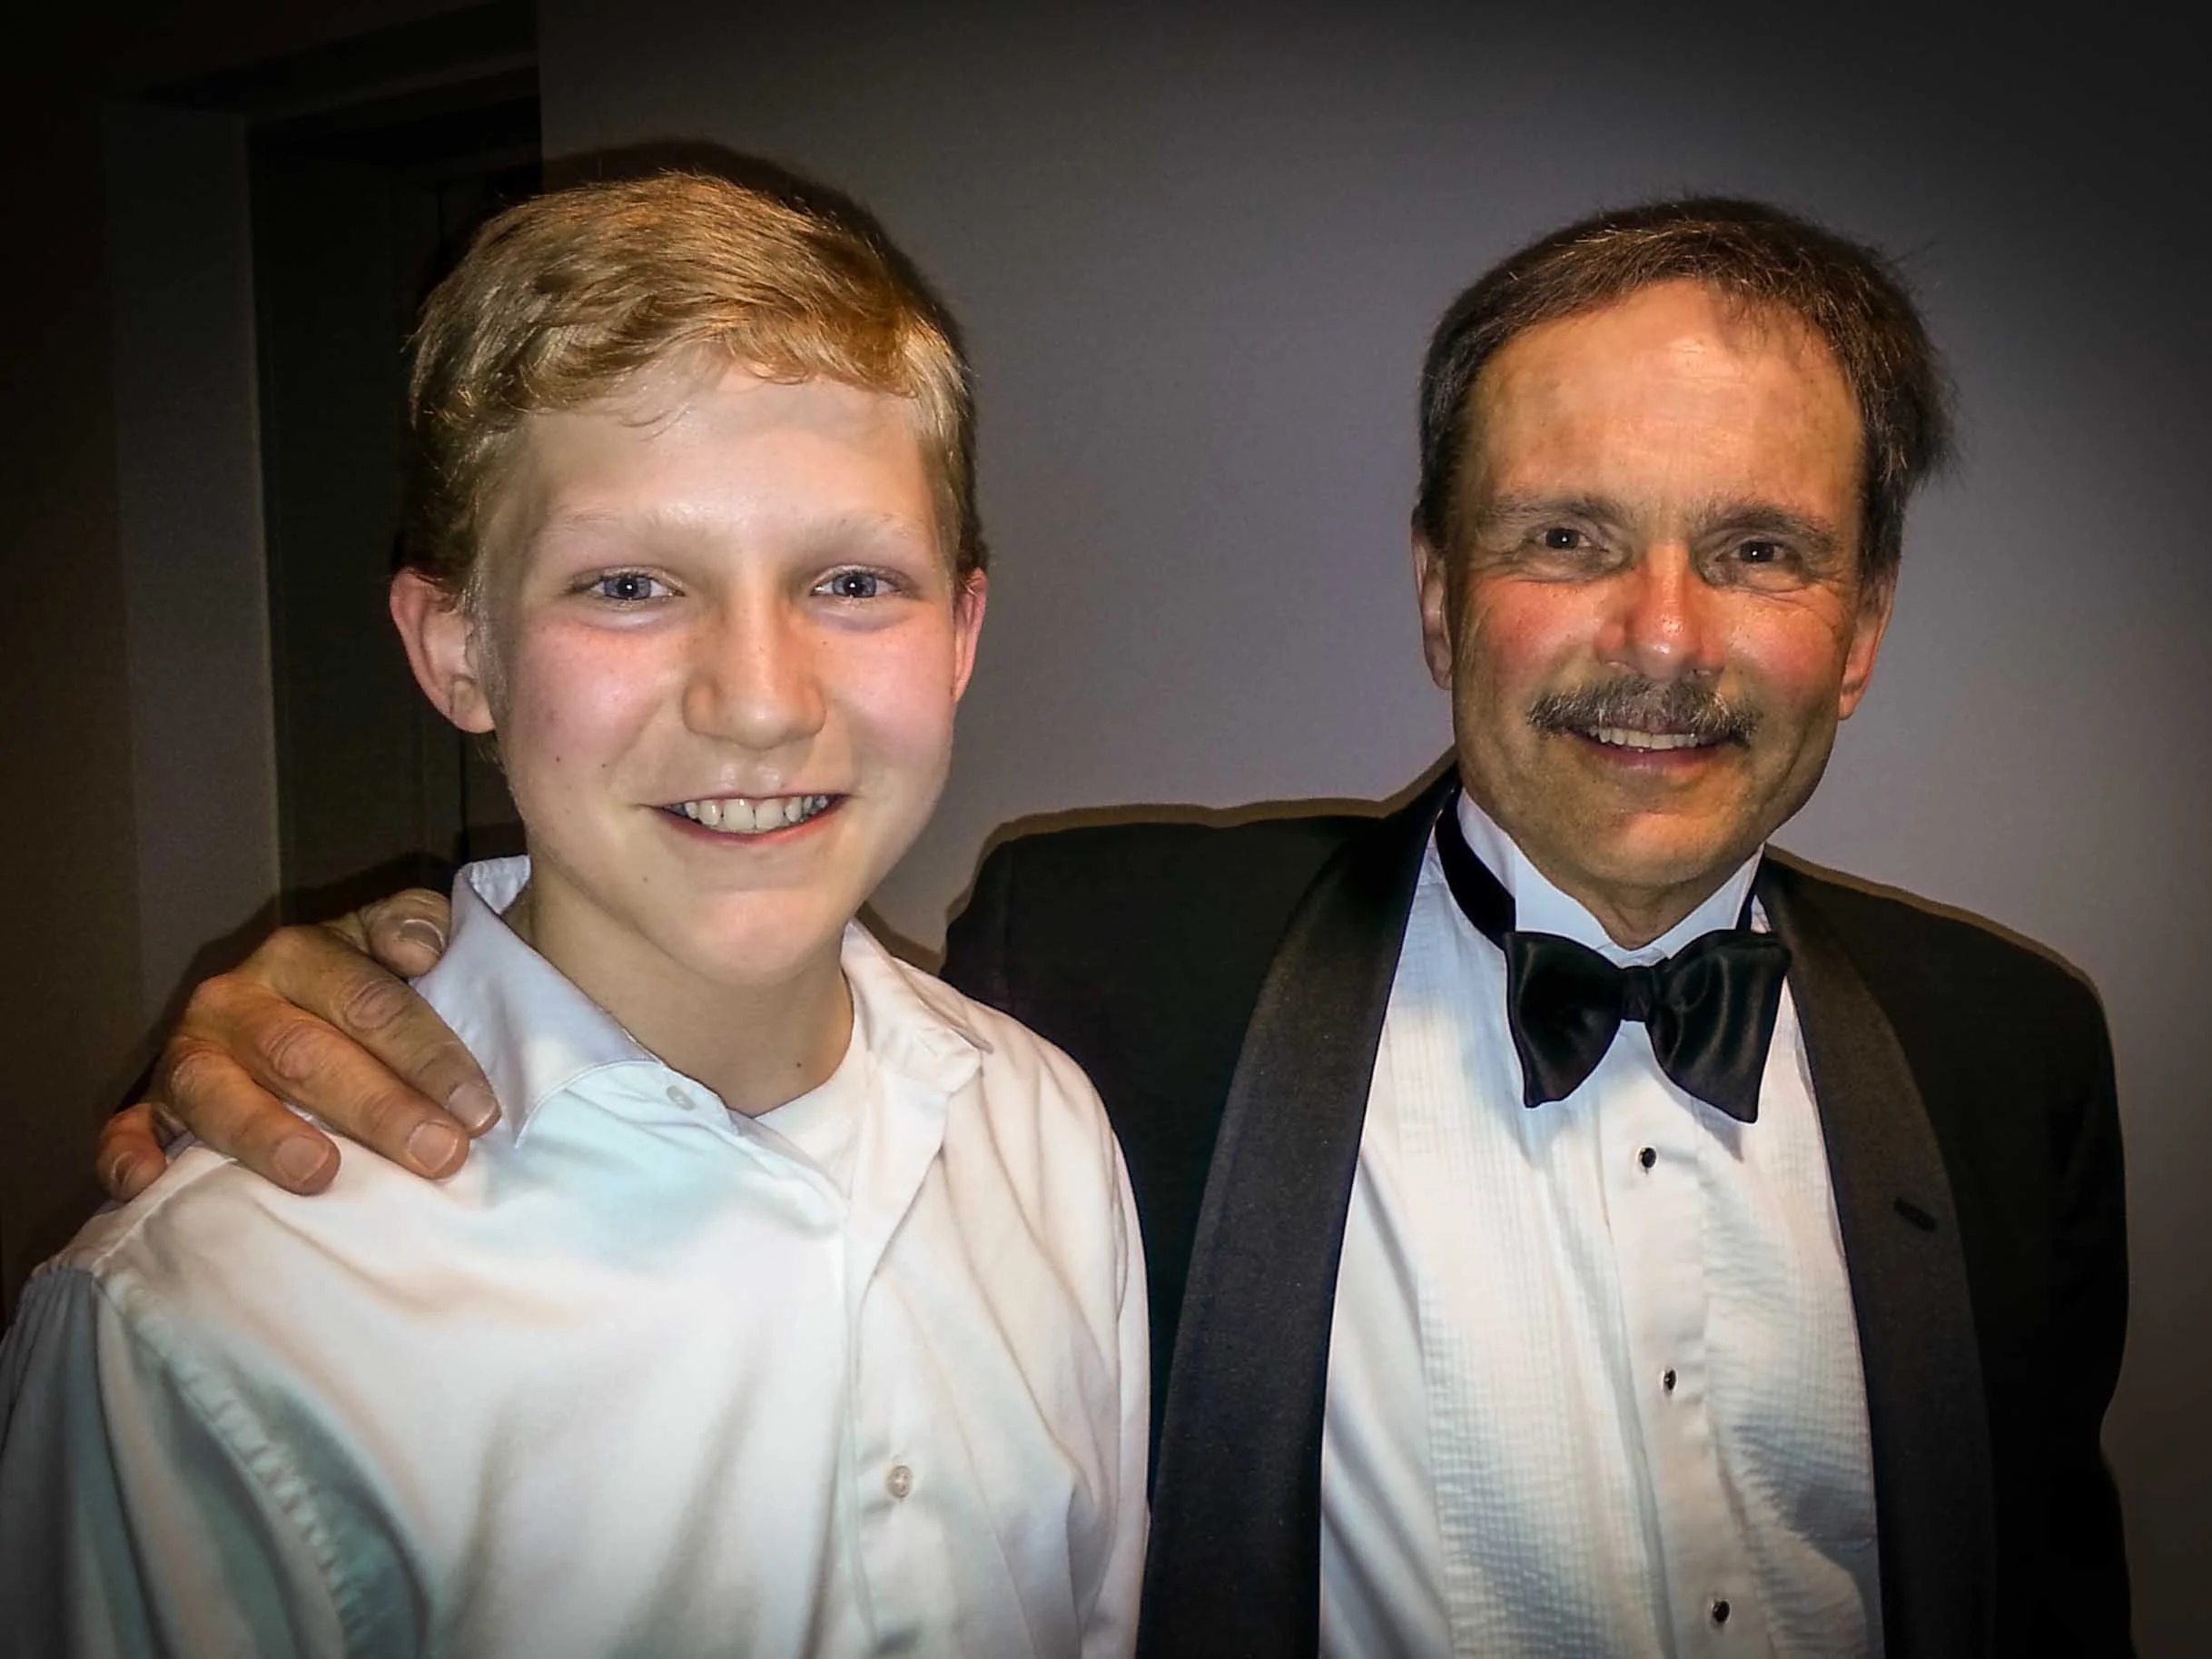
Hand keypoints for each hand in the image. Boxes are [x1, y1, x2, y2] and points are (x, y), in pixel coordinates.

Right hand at [98, 890, 498, 1199]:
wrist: (289, 1005)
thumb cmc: (361, 984)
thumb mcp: (393, 935)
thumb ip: (415, 923)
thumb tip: (419, 949)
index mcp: (300, 954)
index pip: (369, 1002)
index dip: (428, 1054)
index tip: (478, 1109)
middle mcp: (236, 999)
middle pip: (306, 1054)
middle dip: (377, 1107)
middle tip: (437, 1153)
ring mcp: (189, 1054)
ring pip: (219, 1093)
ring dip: (268, 1135)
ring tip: (319, 1172)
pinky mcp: (151, 1106)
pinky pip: (126, 1130)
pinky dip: (130, 1155)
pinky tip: (147, 1184)